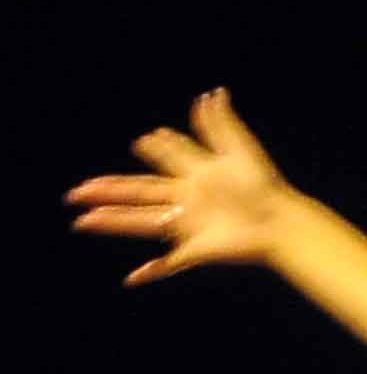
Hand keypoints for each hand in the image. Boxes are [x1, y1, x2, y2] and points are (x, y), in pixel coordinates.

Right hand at [66, 88, 294, 284]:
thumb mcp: (241, 151)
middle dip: (109, 190)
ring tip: (82, 221)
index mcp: (196, 177)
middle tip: (78, 190)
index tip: (141, 141)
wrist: (281, 222)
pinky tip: (132, 279)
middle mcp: (187, 201)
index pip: (165, 163)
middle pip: (140, 193)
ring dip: (112, 221)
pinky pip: (170, 263)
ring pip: (141, 223)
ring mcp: (189, 226)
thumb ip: (221, 126)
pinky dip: (152, 272)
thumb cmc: (264, 187)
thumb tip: (212, 94)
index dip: (154, 152)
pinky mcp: (197, 249)